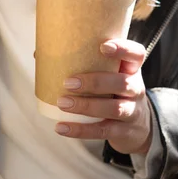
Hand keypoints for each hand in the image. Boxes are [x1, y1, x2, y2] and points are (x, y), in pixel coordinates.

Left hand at [54, 39, 152, 154]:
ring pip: (114, 108)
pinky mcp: (124, 132)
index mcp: (131, 70)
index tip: (103, 46)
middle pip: (122, 83)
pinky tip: (61, 127)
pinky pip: (102, 131)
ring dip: (86, 106)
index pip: (136, 54)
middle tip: (68, 83)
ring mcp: (132, 112)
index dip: (123, 49)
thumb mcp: (109, 77)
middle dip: (95, 82)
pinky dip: (80, 130)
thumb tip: (39, 54)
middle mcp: (136, 89)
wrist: (138, 128)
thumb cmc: (114, 93)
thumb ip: (83, 65)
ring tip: (62, 104)